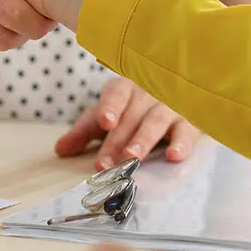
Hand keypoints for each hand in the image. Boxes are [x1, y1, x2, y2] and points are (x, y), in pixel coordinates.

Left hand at [55, 77, 199, 170]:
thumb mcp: (107, 118)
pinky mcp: (190, 121)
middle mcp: (148, 93)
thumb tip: (60, 149)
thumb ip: (84, 132)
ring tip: (131, 158)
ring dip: (143, 140)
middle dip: (117, 140)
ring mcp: (170, 106)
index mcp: (124, 88)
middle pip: (131, 116)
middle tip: (105, 163)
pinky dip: (182, 143)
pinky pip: (186, 131)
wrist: (175, 99)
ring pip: (156, 121)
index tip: (105, 122)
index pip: (116, 94)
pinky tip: (174, 156)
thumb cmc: (133, 110)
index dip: (110, 107)